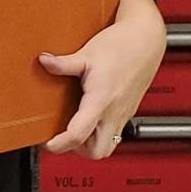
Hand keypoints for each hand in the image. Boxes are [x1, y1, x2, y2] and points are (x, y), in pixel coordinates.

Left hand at [41, 0, 168, 159]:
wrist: (146, 39)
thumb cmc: (122, 45)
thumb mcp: (87, 53)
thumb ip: (63, 63)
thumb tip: (44, 62)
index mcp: (101, 99)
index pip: (78, 134)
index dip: (58, 144)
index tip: (46, 143)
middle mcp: (114, 112)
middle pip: (97, 152)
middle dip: (76, 150)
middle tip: (61, 135)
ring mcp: (122, 114)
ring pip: (107, 147)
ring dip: (89, 145)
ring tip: (74, 128)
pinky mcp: (127, 112)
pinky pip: (113, 134)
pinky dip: (98, 134)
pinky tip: (88, 118)